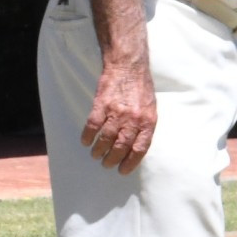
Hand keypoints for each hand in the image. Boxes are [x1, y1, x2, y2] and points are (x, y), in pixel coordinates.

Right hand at [81, 57, 157, 173]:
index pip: (139, 149)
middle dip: (112, 160)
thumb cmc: (140, 88)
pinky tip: (86, 141)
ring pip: (106, 139)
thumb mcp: (150, 108)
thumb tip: (135, 146)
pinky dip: (88, 137)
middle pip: (121, 147)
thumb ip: (143, 127)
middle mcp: (133, 119)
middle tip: (107, 164)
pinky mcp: (101, 105)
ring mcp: (116, 112)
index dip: (130, 162)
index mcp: (147, 121)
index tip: (122, 170)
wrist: (128, 66)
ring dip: (99, 151)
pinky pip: (92, 126)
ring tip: (96, 155)